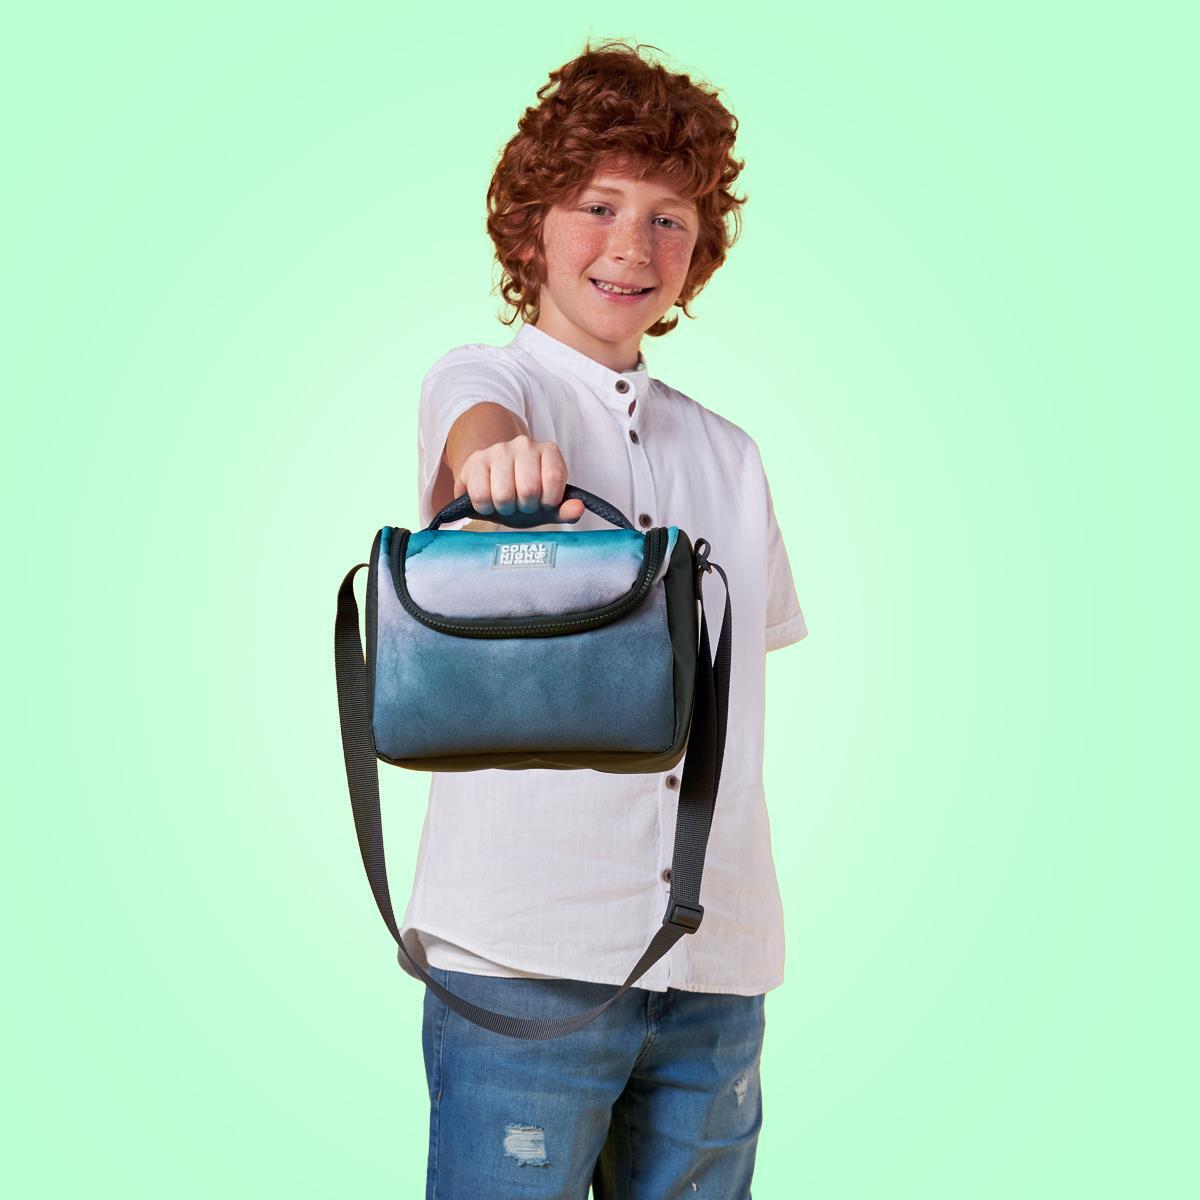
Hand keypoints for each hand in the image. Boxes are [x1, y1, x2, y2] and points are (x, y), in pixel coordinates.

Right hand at [453, 434, 584, 522]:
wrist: (493, 484)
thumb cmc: (524, 497)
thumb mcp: (548, 507)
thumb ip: (565, 510)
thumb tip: (578, 508)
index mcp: (549, 451)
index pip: (554, 478)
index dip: (548, 501)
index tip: (543, 503)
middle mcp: (524, 444)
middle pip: (528, 489)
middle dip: (525, 507)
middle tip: (521, 504)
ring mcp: (498, 450)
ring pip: (503, 494)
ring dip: (504, 508)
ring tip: (505, 503)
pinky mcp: (475, 460)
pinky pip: (480, 495)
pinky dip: (485, 508)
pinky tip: (488, 501)